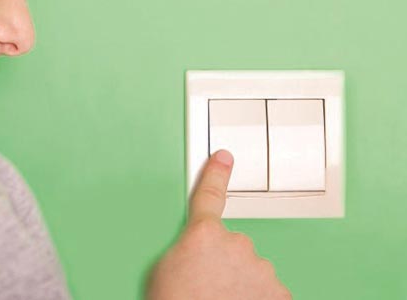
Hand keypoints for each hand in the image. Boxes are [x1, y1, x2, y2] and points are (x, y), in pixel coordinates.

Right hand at [145, 149, 291, 299]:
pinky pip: (268, 291)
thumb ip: (186, 247)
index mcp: (203, 234)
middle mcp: (235, 244)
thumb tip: (197, 249)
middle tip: (210, 286)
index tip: (224, 157)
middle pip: (233, 245)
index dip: (216, 174)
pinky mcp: (279, 292)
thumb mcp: (164, 270)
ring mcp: (260, 268)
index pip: (209, 195)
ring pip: (252, 269)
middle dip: (226, 262)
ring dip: (243, 284)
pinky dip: (258, 299)